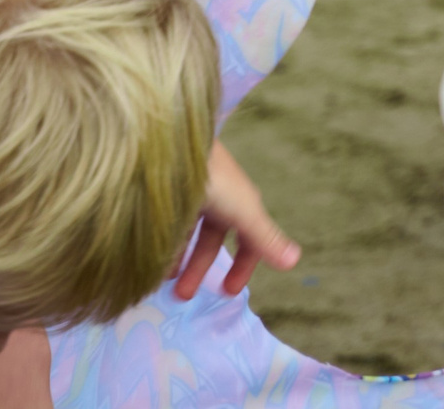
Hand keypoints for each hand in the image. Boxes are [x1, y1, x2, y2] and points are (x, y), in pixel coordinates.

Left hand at [172, 143, 299, 301]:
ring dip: (177, 261)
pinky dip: (160, 246)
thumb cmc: (215, 181)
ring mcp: (191, 198)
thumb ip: (265, 238)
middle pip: (211, 241)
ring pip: (186, 236)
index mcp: (241, 205)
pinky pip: (165, 227)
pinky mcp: (166, 196)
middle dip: (201, 269)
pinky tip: (147, 261)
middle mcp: (217, 202)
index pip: (248, 240)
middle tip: (184, 298)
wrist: (175, 145)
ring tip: (161, 284)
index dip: (243, 266)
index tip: (229, 292)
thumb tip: (295, 261)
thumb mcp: (243, 212)